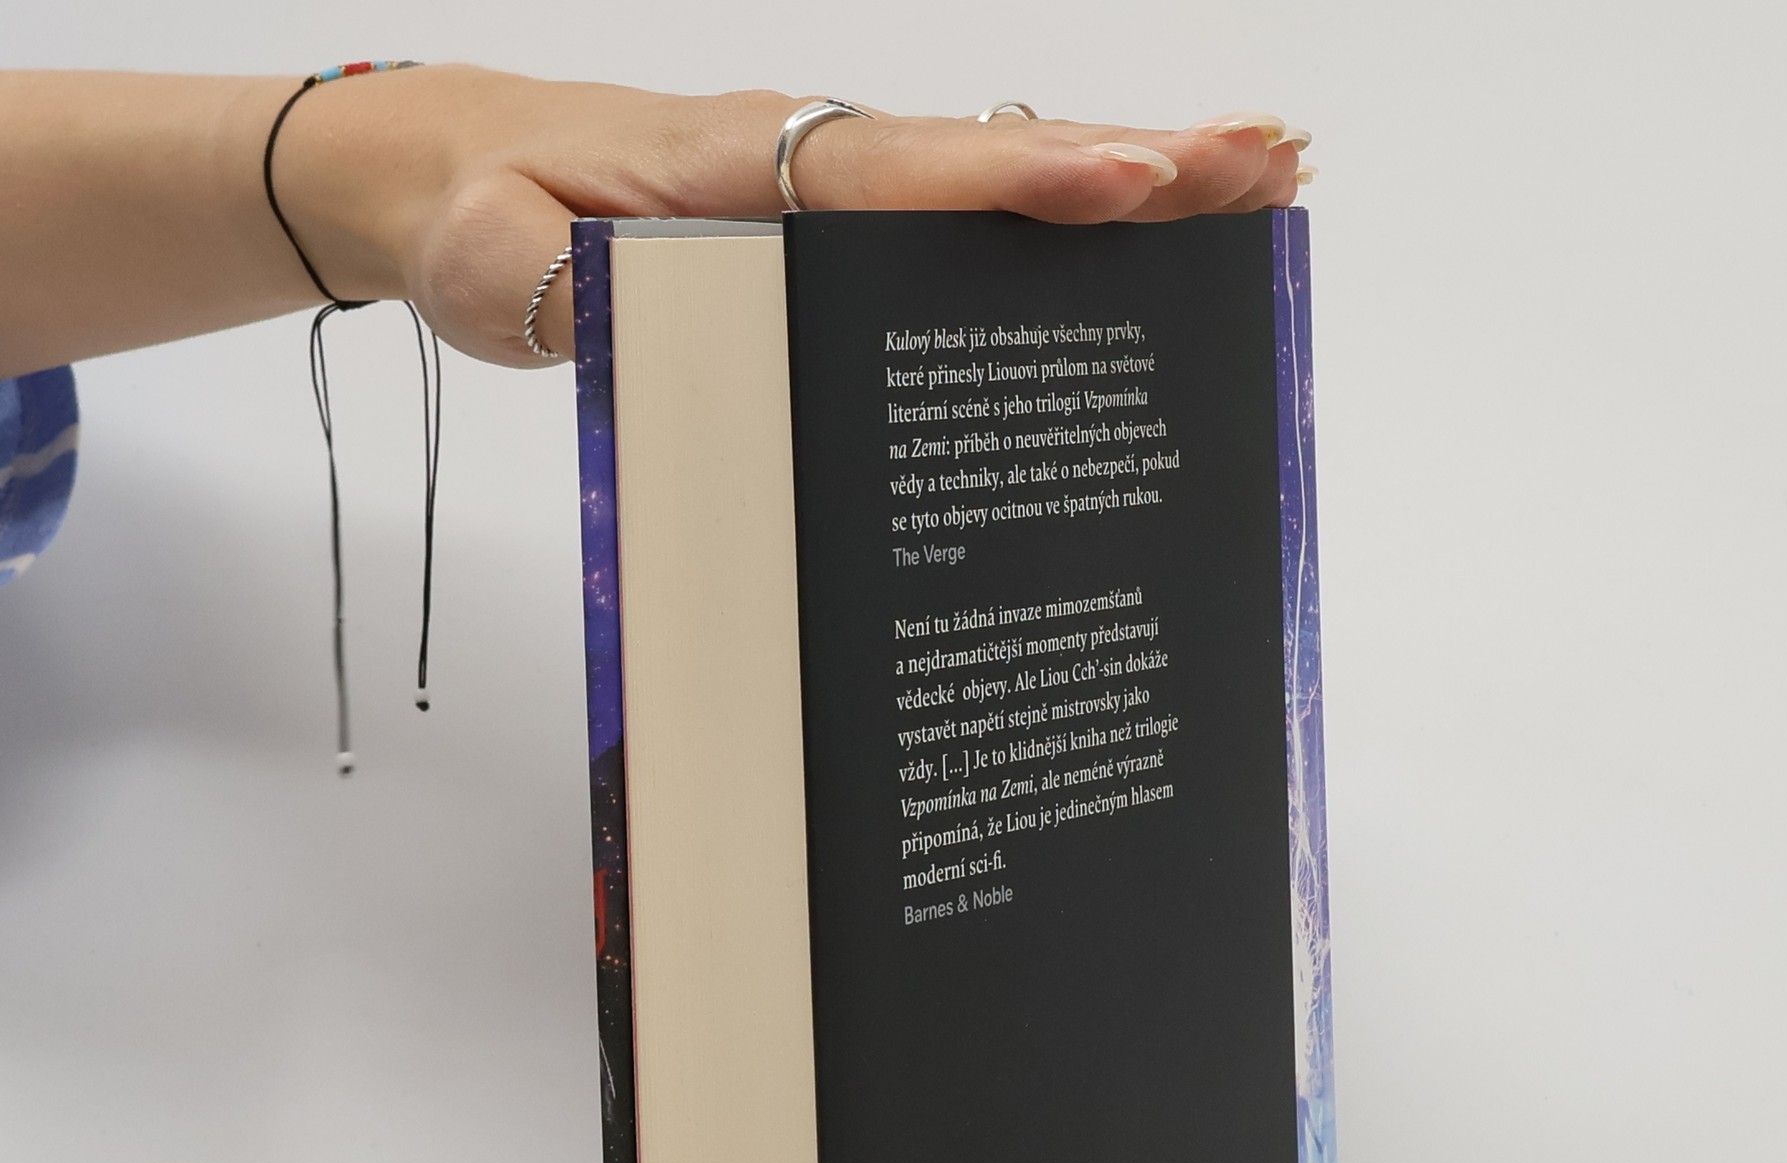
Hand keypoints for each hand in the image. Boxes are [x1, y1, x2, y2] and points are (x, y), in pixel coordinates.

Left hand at [277, 68, 1312, 366]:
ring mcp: (837, 185)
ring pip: (1001, 176)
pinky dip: (1063, 209)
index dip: (1021, 185)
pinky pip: (969, 207)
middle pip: (995, 159)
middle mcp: (814, 161)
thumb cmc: (481, 214)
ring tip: (1260, 181)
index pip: (903, 176)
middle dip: (1139, 164)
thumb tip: (654, 317)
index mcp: (745, 169)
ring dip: (1134, 180)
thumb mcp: (493, 265)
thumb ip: (567, 291)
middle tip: (1269, 165)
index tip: (1136, 183)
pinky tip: (1141, 226)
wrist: (455, 169)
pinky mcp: (841, 218)